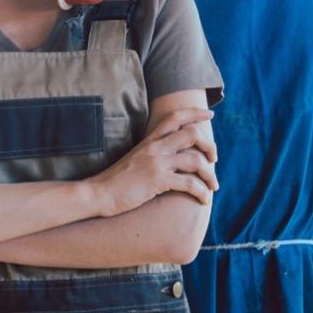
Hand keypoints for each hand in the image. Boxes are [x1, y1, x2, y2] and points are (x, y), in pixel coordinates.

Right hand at [88, 107, 217, 215]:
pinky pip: (189, 183)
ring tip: (213, 186)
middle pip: (192, 133)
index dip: (195, 113)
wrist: (99, 193)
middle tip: (214, 159)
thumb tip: (174, 154)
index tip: (210, 115)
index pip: (176, 116)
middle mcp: (155, 147)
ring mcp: (156, 163)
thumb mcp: (136, 158)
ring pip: (195, 160)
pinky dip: (201, 191)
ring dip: (210, 174)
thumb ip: (154, 152)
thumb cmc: (118, 180)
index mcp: (150, 140)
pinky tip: (203, 199)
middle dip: (210, 146)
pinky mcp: (157, 180)